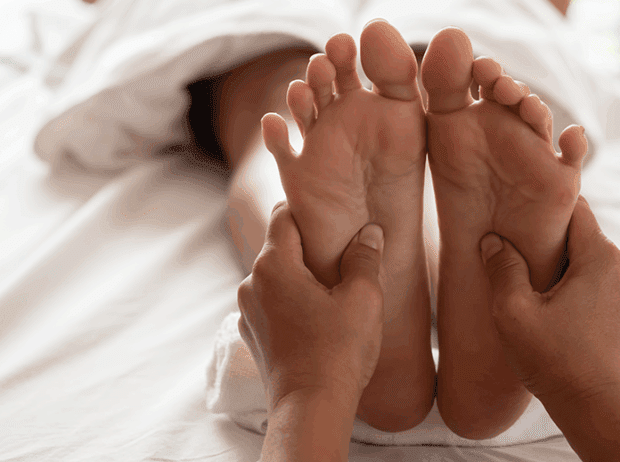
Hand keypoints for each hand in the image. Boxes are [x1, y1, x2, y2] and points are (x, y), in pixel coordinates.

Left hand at [237, 201, 384, 411]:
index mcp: (273, 266)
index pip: (283, 215)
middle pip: (279, 247)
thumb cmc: (337, 353)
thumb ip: (365, 258)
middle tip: (342, 252)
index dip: (308, 209)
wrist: (310, 409)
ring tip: (333, 289)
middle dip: (309, 246)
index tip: (331, 212)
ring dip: (300, 276)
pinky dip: (291, 301)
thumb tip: (370, 232)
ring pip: (276, 276)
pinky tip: (317, 316)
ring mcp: (249, 311)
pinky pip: (272, 302)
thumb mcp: (364, 299)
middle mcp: (251, 283)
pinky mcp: (253, 334)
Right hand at [480, 196, 619, 404]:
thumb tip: (492, 241)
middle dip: (546, 240)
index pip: (574, 207)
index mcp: (600, 258)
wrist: (596, 410)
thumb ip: (502, 268)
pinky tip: (548, 309)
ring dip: (558, 268)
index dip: (543, 205)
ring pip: (586, 263)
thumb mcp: (513, 311)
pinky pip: (595, 287)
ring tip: (527, 285)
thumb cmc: (555, 361)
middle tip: (512, 250)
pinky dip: (573, 289)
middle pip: (579, 236)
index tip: (515, 213)